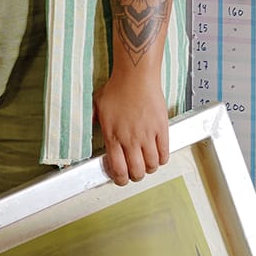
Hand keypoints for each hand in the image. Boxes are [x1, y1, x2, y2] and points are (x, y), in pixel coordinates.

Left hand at [92, 67, 169, 183]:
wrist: (136, 76)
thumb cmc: (117, 88)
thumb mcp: (97, 106)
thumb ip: (95, 121)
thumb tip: (90, 128)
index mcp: (113, 137)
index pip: (118, 169)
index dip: (120, 179)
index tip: (121, 178)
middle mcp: (130, 140)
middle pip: (137, 171)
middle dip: (136, 176)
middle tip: (136, 173)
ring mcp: (147, 135)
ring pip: (152, 165)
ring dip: (150, 168)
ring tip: (147, 165)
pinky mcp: (161, 128)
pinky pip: (165, 152)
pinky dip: (162, 158)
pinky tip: (159, 157)